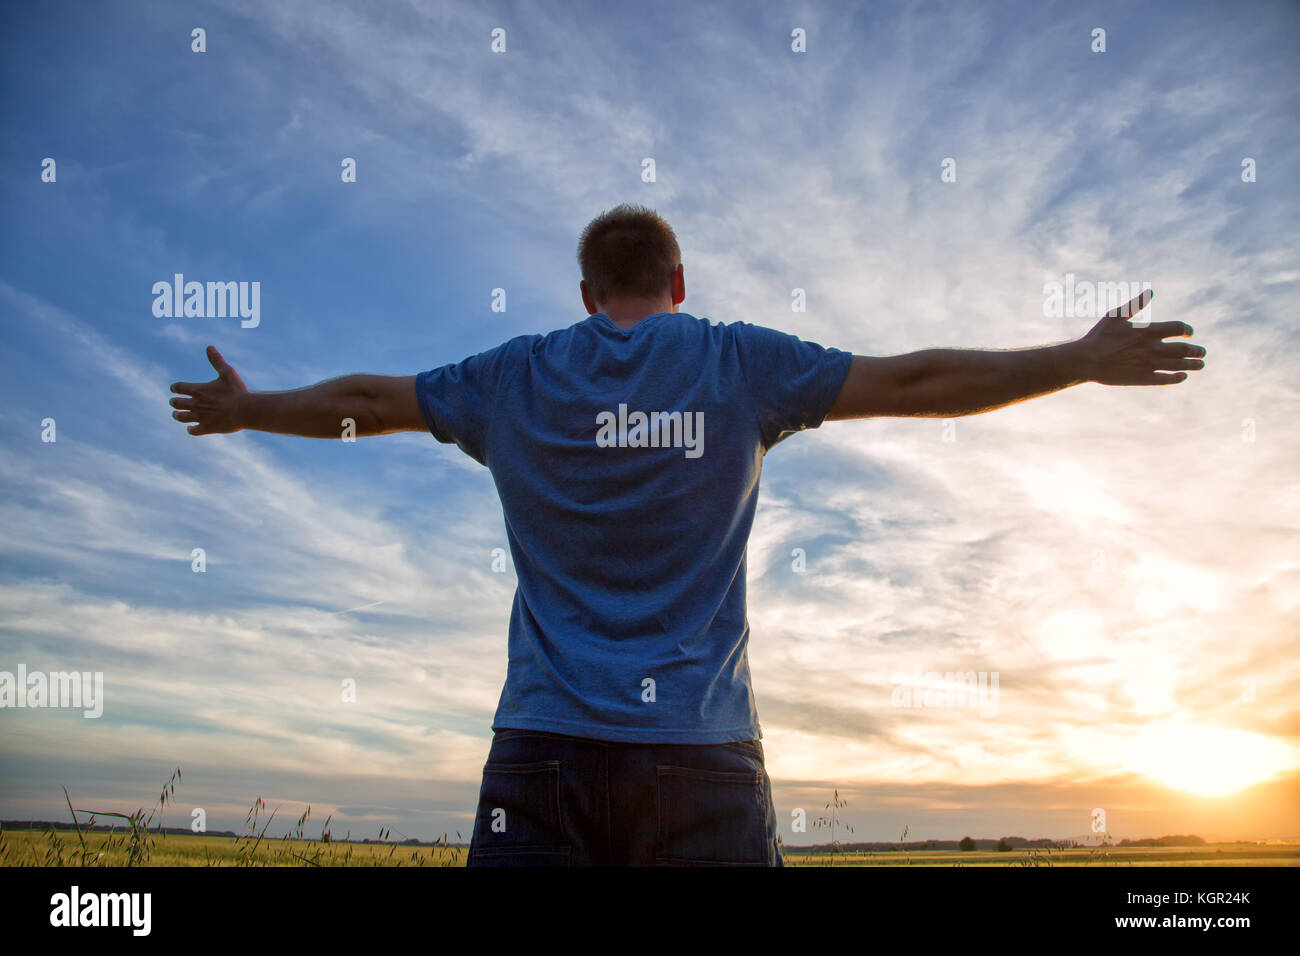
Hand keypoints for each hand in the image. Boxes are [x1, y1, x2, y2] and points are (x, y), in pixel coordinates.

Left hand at [169, 346, 249, 434]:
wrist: (246, 410)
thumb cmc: (237, 391)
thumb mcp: (227, 372)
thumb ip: (217, 360)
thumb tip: (209, 347)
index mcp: (198, 390)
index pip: (178, 387)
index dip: (175, 387)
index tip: (175, 388)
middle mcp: (196, 404)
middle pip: (176, 403)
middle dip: (174, 402)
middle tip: (174, 402)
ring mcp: (200, 417)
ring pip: (181, 417)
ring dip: (177, 415)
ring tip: (176, 414)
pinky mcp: (207, 428)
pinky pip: (193, 431)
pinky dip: (190, 429)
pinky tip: (191, 428)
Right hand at [1072, 290, 1205, 385]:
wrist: (1086, 360)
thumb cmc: (1098, 336)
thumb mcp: (1115, 316)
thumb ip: (1135, 304)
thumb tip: (1150, 291)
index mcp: (1148, 331)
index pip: (1178, 327)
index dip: (1187, 329)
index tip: (1190, 332)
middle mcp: (1152, 348)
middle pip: (1184, 348)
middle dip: (1196, 350)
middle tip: (1202, 351)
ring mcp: (1149, 365)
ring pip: (1178, 365)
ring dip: (1193, 364)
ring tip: (1200, 364)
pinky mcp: (1142, 378)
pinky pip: (1165, 379)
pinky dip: (1176, 378)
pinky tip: (1182, 377)